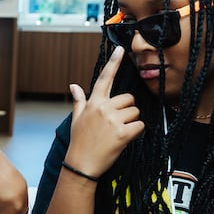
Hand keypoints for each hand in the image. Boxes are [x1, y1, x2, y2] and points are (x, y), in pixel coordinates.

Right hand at [63, 45, 144, 176]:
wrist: (81, 164)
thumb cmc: (79, 142)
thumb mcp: (77, 119)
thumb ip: (79, 101)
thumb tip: (73, 86)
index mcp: (93, 103)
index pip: (105, 78)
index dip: (114, 62)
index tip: (121, 49)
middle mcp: (103, 108)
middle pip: (129, 99)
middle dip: (127, 110)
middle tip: (116, 124)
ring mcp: (113, 120)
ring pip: (135, 113)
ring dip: (132, 122)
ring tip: (118, 133)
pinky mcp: (122, 133)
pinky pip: (140, 126)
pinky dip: (136, 133)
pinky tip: (124, 139)